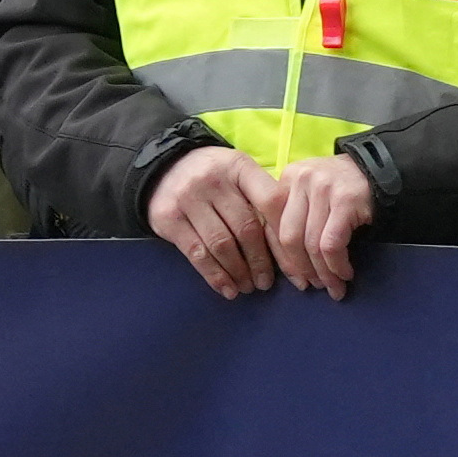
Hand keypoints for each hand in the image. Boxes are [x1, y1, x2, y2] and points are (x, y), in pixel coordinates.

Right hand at [145, 144, 281, 299]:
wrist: (164, 168)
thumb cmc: (215, 178)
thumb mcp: (240, 175)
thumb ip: (263, 198)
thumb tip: (290, 244)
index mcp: (239, 167)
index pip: (271, 201)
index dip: (284, 234)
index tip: (293, 259)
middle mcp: (213, 180)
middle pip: (246, 228)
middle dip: (260, 262)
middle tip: (266, 283)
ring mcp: (188, 198)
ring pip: (222, 245)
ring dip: (238, 272)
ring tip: (248, 287)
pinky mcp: (168, 218)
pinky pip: (197, 254)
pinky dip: (215, 276)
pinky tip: (227, 289)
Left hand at [261, 148, 379, 299]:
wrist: (383, 172)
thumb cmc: (344, 188)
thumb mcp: (312, 193)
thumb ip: (295, 216)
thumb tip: (288, 265)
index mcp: (287, 178)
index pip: (272, 225)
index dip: (283, 259)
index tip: (296, 279)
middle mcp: (301, 179)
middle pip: (289, 237)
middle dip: (301, 269)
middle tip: (314, 286)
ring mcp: (323, 188)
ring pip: (311, 244)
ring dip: (323, 272)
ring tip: (333, 286)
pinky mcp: (345, 200)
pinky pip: (332, 244)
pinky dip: (337, 265)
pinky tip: (345, 273)